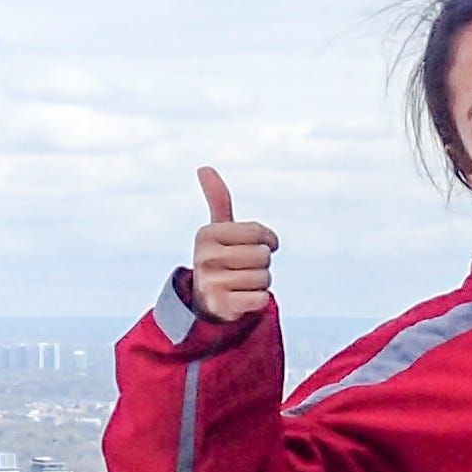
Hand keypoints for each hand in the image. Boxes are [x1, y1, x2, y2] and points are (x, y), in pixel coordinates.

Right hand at [188, 167, 278, 323]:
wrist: (206, 300)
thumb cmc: (221, 257)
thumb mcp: (219, 229)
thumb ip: (218, 200)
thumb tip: (203, 167)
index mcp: (207, 234)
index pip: (258, 233)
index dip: (268, 240)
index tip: (259, 245)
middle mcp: (204, 257)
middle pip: (263, 256)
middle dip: (263, 263)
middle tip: (245, 268)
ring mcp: (211, 282)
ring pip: (264, 278)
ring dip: (261, 282)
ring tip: (243, 283)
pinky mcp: (221, 305)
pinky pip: (261, 298)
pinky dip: (259, 300)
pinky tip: (243, 298)